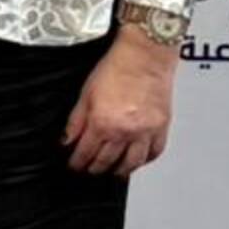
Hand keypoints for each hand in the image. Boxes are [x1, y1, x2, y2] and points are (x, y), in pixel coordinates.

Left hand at [65, 30, 175, 175]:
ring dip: (120, 171)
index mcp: (102, 122)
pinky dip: (144, 160)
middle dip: (95, 168)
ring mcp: (145, 132)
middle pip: (107, 161)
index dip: (77, 162)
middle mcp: (125, 131)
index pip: (86, 153)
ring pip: (131, 163)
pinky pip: (154, 152)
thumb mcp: (85, 93)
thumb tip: (66, 139)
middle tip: (89, 170)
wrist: (145, 56)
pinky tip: (137, 161)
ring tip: (112, 172)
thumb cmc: (117, 68)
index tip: (74, 165)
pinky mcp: (161, 127)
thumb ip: (76, 120)